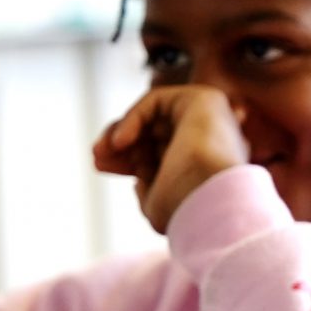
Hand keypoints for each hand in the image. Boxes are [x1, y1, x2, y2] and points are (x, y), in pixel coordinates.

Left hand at [93, 85, 249, 233]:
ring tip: (102, 151)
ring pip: (154, 116)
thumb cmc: (187, 210)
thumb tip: (139, 178)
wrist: (210, 201)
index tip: (101, 166)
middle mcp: (213, 141)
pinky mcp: (204, 100)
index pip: (163, 153)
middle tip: (97, 158)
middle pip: (155, 132)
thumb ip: (149, 188)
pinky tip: (121, 142)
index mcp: (208, 167)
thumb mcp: (158, 204)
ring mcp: (211, 119)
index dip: (128, 158)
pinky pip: (156, 100)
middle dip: (120, 145)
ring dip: (120, 131)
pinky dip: (132, 118)